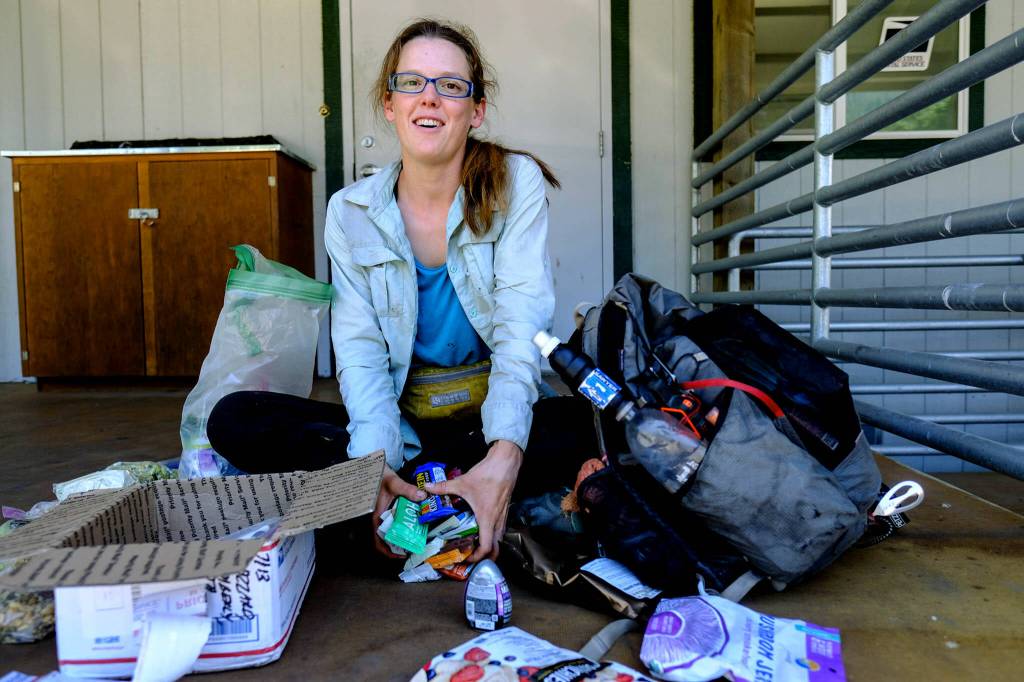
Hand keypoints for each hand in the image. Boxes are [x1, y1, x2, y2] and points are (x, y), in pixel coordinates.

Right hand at [372, 465, 425, 557]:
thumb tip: (422, 495)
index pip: (378, 540)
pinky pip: (396, 521)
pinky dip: (404, 525)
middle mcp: (380, 518)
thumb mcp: (394, 483)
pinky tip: (414, 522)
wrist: (375, 469)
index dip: (388, 551)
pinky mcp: (389, 510)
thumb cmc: (380, 477)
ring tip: (417, 537)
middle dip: (400, 545)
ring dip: (402, 536)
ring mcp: (384, 515)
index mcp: (377, 516)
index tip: (401, 555)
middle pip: (387, 539)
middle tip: (414, 546)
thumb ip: (407, 489)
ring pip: (392, 531)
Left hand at [424, 439, 522, 561]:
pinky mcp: (504, 510)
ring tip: (474, 545)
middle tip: (470, 556)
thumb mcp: (462, 482)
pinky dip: (492, 535)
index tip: (466, 558)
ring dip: (489, 546)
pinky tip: (481, 528)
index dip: (477, 557)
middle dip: (484, 557)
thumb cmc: (488, 474)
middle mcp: (497, 521)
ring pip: (498, 539)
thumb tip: (428, 488)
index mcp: (487, 518)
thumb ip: (443, 487)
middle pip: (495, 548)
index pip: (486, 547)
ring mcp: (503, 516)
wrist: (506, 462)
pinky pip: (500, 529)